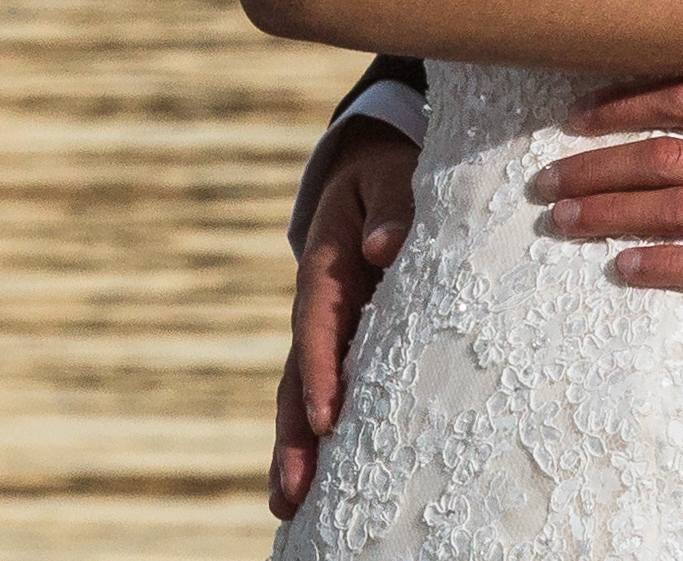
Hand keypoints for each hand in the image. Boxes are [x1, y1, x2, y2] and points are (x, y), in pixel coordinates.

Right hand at [269, 125, 415, 518]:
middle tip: (291, 494)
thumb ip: (394, 208)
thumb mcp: (391, 179)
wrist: (373, 175)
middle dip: (294, 438)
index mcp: (326, 269)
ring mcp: (328, 336)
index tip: (328, 418)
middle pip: (297, 379)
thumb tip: (382, 247)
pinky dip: (319, 442)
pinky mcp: (345, 351)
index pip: (318, 326)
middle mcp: (319, 311)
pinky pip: (328, 398)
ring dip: (297, 451)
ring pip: (303, 399)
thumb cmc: (388, 178)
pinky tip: (319, 489)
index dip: (320, 372)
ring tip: (288, 508)